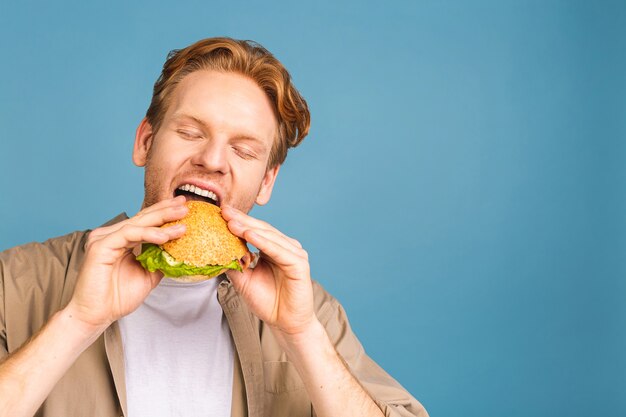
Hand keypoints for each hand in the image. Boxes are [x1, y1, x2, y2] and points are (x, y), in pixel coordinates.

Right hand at [65, 196, 187, 332]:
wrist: (97, 315)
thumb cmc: (117, 298)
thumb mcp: (148, 275)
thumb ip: (160, 260)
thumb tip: (180, 251)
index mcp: (121, 240)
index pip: (145, 221)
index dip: (164, 212)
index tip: (184, 207)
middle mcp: (111, 235)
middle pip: (142, 218)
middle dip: (166, 210)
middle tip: (185, 204)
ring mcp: (104, 239)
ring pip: (137, 224)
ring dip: (162, 221)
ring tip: (182, 222)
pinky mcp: (100, 246)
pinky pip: (129, 234)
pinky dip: (148, 234)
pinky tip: (164, 237)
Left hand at [221, 206, 314, 335]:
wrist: (285, 323)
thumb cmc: (268, 302)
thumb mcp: (244, 280)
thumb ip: (234, 263)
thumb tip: (215, 250)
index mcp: (274, 249)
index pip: (254, 230)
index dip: (238, 221)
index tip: (220, 212)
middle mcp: (286, 247)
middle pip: (262, 229)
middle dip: (242, 220)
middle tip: (224, 210)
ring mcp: (294, 254)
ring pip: (269, 237)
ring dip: (250, 228)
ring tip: (232, 222)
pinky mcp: (299, 264)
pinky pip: (279, 250)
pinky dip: (264, 242)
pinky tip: (249, 235)